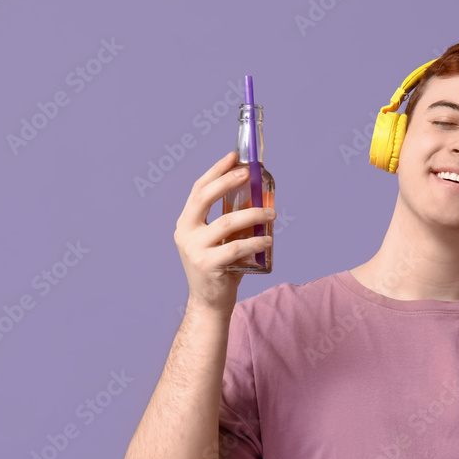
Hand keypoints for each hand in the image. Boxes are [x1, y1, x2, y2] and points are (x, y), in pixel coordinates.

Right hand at [173, 151, 274, 316]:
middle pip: (204, 197)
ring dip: (253, 214)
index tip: (233, 156)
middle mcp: (185, 233)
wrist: (210, 302)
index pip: (199, 190)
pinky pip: (236, 248)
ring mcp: (194, 249)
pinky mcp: (208, 265)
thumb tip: (258, 197)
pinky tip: (268, 238)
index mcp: (186, 223)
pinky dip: (255, 241)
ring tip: (273, 212)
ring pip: (226, 223)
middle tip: (249, 174)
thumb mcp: (219, 241)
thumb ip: (229, 222)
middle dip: (227, 181)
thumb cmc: (220, 267)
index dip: (216, 171)